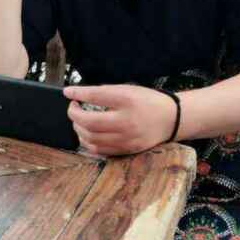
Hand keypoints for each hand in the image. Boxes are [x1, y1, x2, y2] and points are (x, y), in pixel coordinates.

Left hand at [62, 84, 177, 156]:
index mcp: (128, 100)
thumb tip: (80, 95)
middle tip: (73, 108)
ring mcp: (127, 138)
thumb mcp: (129, 89)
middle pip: (90, 122)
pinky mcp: (127, 150)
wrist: (171, 119)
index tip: (68, 92)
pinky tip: (87, 134)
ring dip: (79, 129)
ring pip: (92, 139)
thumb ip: (105, 92)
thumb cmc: (148, 101)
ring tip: (79, 121)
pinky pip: (100, 150)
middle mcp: (127, 121)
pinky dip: (88, 142)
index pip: (97, 96)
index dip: (78, 93)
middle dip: (75, 115)